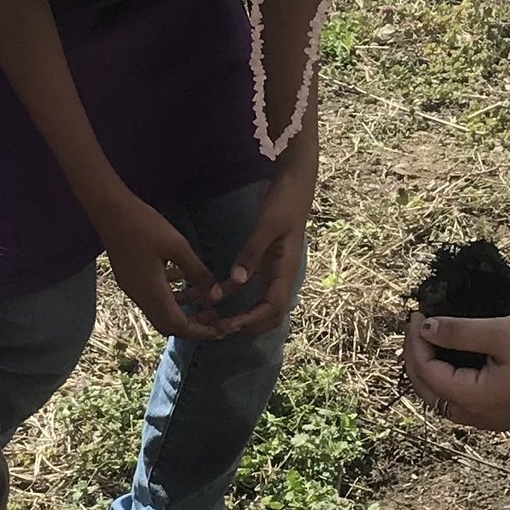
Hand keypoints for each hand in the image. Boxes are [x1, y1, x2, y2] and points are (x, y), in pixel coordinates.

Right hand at [99, 195, 225, 340]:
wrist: (110, 210)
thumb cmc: (145, 226)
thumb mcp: (178, 247)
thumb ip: (197, 272)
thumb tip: (215, 294)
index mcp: (153, 293)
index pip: (179, 326)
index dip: (200, 331)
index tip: (220, 331)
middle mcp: (141, 296)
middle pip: (168, 323)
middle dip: (193, 323)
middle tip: (214, 316)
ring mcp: (133, 287)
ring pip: (161, 308)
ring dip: (183, 307)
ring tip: (205, 297)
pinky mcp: (130, 277)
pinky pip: (153, 294)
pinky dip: (171, 292)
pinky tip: (184, 277)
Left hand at [205, 164, 310, 335]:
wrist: (295, 181)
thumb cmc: (285, 200)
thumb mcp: (268, 224)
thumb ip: (252, 252)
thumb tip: (237, 282)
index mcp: (287, 269)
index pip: (273, 307)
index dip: (252, 320)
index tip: (229, 325)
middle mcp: (282, 274)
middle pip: (270, 313)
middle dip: (248, 325)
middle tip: (219, 328)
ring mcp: (274, 269)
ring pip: (260, 303)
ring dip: (241, 314)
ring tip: (215, 318)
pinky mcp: (266, 261)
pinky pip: (251, 286)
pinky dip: (235, 294)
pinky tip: (216, 296)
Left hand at [404, 311, 509, 430]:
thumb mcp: (502, 332)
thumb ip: (459, 331)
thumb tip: (426, 328)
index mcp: (472, 398)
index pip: (426, 371)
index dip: (416, 341)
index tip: (418, 314)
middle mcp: (475, 417)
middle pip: (427, 390)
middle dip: (415, 356)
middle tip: (417, 325)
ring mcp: (488, 420)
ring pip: (441, 399)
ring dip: (429, 369)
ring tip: (428, 338)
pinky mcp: (499, 415)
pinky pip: (460, 400)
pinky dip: (448, 378)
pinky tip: (451, 357)